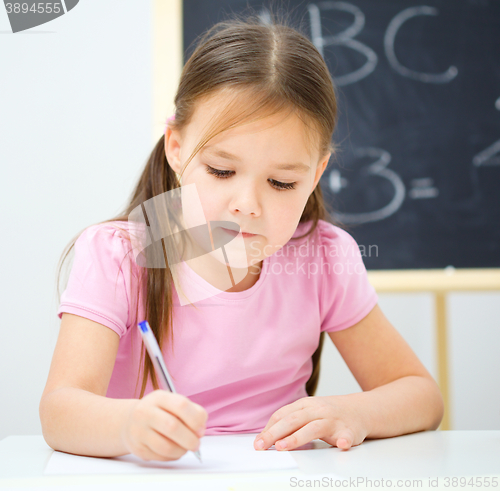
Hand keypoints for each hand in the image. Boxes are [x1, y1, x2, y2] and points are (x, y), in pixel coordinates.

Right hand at [121, 390, 207, 460]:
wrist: (130, 421)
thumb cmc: (159, 412)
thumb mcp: (173, 403)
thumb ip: (191, 412)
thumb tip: (200, 430)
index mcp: (158, 397)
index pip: (181, 405)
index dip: (195, 419)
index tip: (201, 429)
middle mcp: (145, 412)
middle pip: (173, 427)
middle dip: (190, 439)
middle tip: (196, 443)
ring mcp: (139, 431)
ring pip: (166, 446)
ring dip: (182, 450)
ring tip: (186, 447)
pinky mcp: (138, 448)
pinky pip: (160, 457)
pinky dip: (173, 456)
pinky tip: (174, 450)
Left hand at [253, 395, 368, 451]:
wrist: (359, 410)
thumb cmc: (328, 413)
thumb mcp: (308, 411)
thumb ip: (290, 420)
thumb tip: (266, 435)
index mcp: (305, 405)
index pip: (283, 415)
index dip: (269, 429)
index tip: (259, 442)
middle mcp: (317, 410)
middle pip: (293, 420)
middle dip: (275, 433)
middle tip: (263, 446)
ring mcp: (333, 420)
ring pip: (314, 428)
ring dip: (297, 437)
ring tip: (283, 446)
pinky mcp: (349, 430)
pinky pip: (347, 436)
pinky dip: (344, 440)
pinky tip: (341, 445)